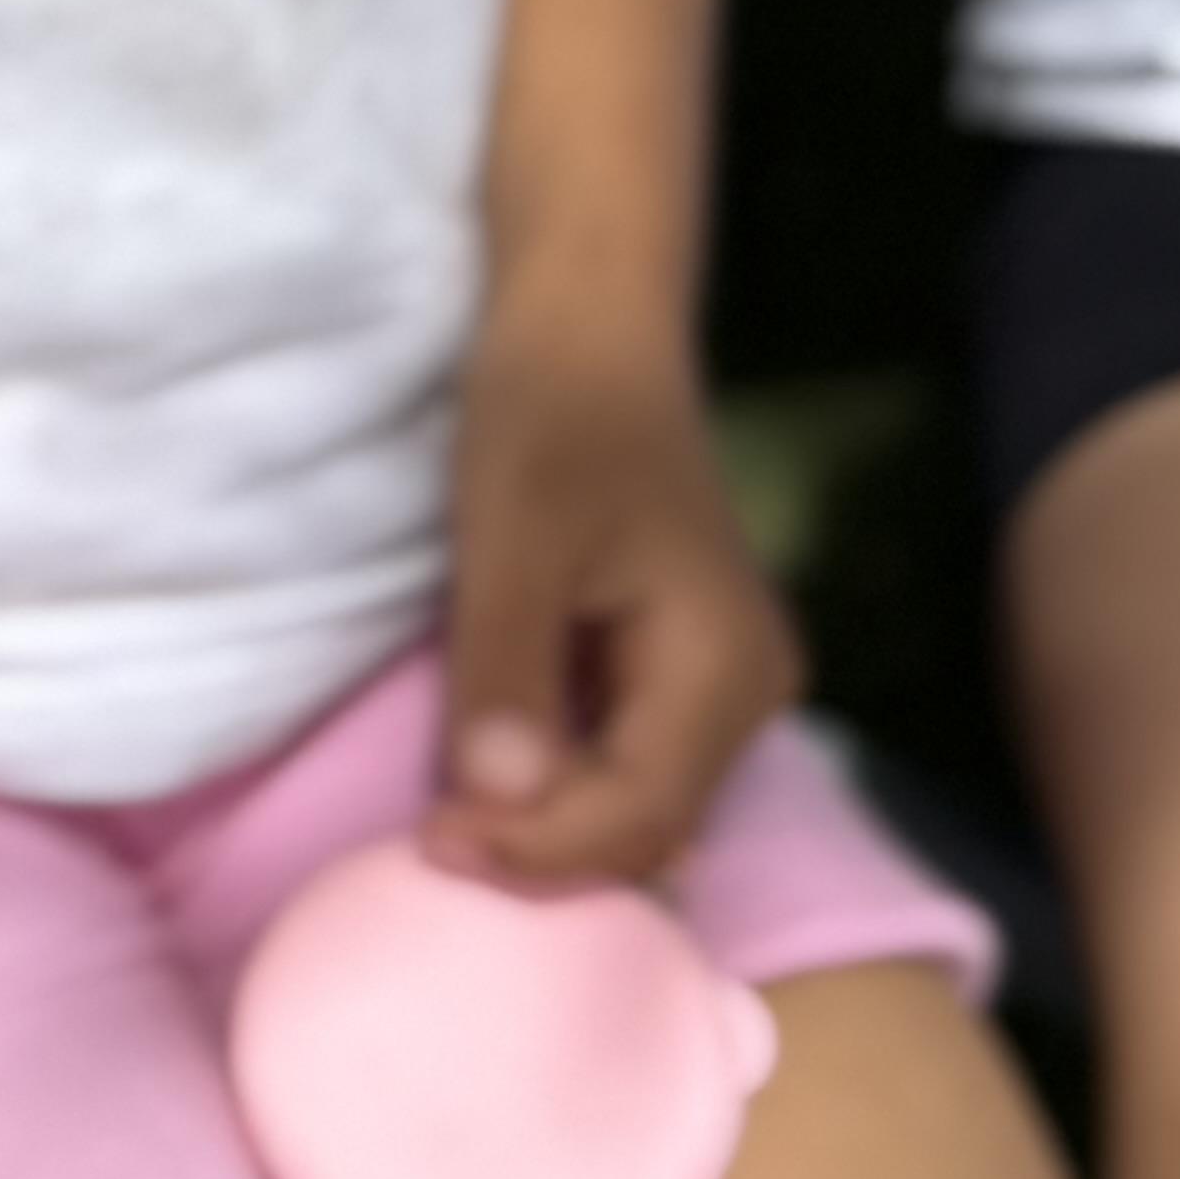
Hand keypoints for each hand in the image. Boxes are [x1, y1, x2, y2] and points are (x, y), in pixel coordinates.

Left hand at [426, 323, 798, 886]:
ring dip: (553, 825)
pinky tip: (495, 775)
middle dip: (546, 849)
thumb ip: (506, 668)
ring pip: (642, 805)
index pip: (642, 814)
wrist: (591, 329)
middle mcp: (750, 694)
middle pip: (651, 824)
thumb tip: (497, 800)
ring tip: (451, 819)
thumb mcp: (509, 535)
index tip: (432, 846)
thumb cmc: (550, 411)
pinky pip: (630, 761)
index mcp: (725, 666)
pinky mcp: (684, 671)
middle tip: (429, 843)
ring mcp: (724, 686)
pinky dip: (565, 784)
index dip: (540, 849)